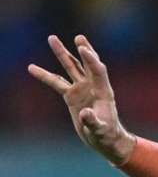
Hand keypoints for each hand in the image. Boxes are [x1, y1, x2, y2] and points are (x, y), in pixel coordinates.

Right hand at [28, 35, 135, 164]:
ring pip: (71, 68)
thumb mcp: (101, 130)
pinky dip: (45, 75)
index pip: (98, 71)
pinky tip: (31, 68)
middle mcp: (93, 86)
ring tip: (52, 38)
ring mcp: (82, 89)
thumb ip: (93, 121)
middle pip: (86, 64)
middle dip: (82, 50)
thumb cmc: (107, 134)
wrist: (104, 139)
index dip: (91, 59)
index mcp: (103, 92)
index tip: (83, 48)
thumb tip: (85, 113)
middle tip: (78, 37)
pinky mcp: (72, 96)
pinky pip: (56, 82)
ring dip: (62, 54)